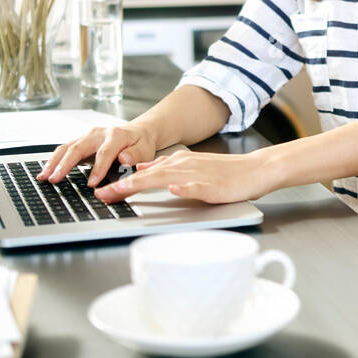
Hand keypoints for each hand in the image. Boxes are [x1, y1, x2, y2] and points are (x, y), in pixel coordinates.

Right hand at [37, 121, 160, 186]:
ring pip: (67, 147)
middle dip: (65, 164)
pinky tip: (46, 171)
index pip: (104, 153)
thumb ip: (136, 155)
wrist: (137, 132)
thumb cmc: (140, 143)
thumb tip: (124, 159)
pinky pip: (64, 150)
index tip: (92, 184)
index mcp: (116, 136)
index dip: (98, 168)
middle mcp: (98, 134)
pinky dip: (54, 160)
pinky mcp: (80, 142)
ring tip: (44, 176)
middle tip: (55, 178)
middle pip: (78, 147)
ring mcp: (87, 137)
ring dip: (54, 162)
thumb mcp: (145, 149)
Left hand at [92, 149, 274, 205]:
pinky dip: (184, 187)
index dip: (120, 182)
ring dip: (142, 184)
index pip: (143, 173)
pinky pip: (196, 186)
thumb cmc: (226, 172)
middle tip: (101, 196)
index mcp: (177, 162)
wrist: (256, 169)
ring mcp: (198, 175)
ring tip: (122, 191)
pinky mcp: (213, 185)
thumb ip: (167, 167)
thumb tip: (142, 169)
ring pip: (165, 178)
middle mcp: (183, 165)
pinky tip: (174, 189)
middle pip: (147, 175)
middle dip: (122, 185)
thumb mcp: (191, 166)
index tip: (101, 192)